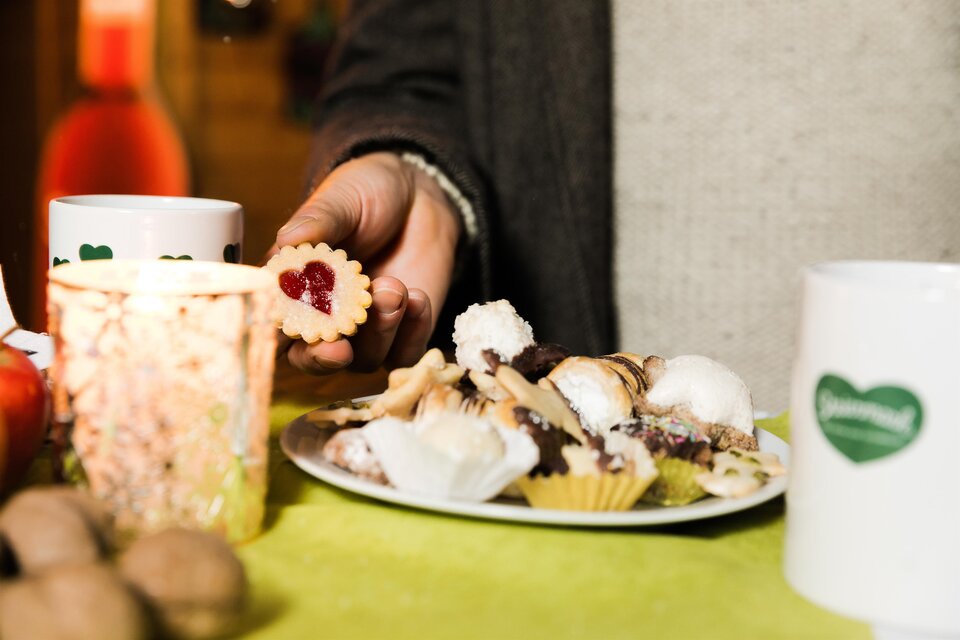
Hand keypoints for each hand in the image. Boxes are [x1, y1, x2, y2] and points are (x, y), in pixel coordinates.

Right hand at [269, 152, 460, 373]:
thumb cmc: (369, 193)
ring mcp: (367, 329)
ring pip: (365, 359)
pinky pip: (406, 353)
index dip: (278, 335)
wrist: (421, 194)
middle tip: (340, 345)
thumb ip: (319, 220)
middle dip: (325, 357)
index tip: (292, 331)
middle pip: (314, 359)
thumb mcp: (342, 198)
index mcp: (295, 285)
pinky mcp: (406, 332)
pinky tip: (418, 298)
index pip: (274, 323)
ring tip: (393, 288)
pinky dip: (412, 332)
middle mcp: (326, 315)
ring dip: (379, 331)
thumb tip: (289, 239)